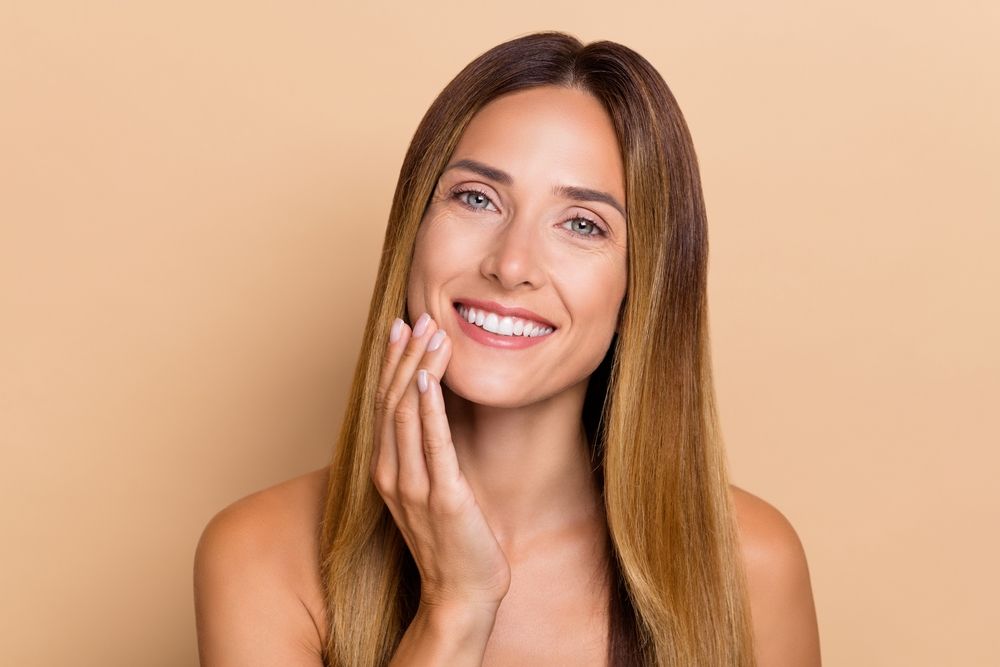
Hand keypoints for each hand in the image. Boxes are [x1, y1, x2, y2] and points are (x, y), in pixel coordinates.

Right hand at [371, 312, 511, 612]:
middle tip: (417, 317)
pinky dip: (429, 407)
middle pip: (391, 402)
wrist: (460, 593)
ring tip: (432, 333)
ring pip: (408, 414)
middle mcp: (391, 474)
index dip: (391, 364)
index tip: (400, 328)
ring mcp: (413, 487)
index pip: (384, 405)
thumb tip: (436, 411)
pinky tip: (429, 378)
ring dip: (418, 369)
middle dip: (404, 356)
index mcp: (387, 470)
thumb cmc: (452, 541)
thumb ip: (427, 453)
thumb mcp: (432, 488)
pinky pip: (432, 444)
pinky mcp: (443, 498)